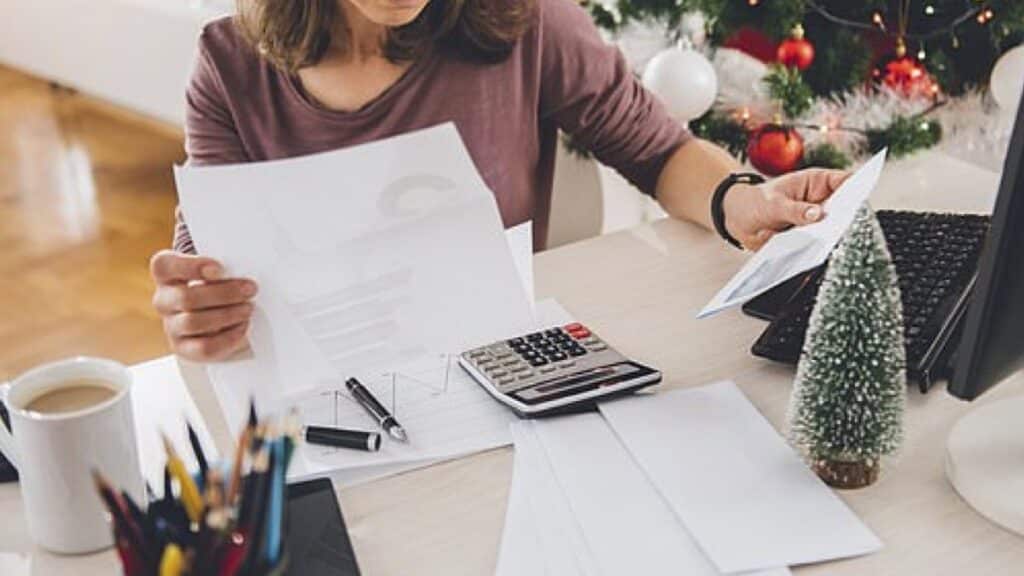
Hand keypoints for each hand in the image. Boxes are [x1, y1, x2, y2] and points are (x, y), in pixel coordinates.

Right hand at [150, 250, 257, 361]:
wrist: (218, 316)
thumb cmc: (218, 285)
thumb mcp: (217, 272)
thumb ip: (224, 269)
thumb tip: (242, 279)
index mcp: (166, 274)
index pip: (164, 266)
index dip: (190, 266)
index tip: (219, 268)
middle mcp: (164, 301)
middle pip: (185, 298)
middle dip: (223, 293)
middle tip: (250, 290)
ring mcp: (171, 326)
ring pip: (194, 323)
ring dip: (227, 315)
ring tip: (248, 309)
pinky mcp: (184, 348)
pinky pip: (204, 347)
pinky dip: (228, 338)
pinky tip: (242, 327)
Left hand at [722, 168, 847, 250]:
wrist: (740, 221)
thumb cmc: (757, 202)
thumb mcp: (773, 204)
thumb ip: (794, 210)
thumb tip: (817, 214)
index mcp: (818, 182)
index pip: (846, 182)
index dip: (857, 190)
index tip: (859, 202)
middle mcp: (822, 202)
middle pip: (846, 209)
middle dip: (847, 218)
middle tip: (843, 227)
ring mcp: (818, 221)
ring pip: (836, 229)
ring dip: (834, 237)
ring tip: (829, 242)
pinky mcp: (811, 239)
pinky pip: (821, 245)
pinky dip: (821, 250)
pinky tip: (817, 254)